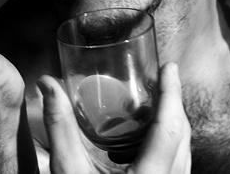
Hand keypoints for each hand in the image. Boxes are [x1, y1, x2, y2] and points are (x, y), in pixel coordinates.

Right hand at [38, 63, 190, 173]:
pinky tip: (138, 146)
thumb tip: (47, 86)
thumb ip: (60, 128)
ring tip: (146, 110)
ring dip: (168, 125)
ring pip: (182, 152)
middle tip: (157, 81)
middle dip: (171, 103)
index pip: (171, 125)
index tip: (169, 67)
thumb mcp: (68, 173)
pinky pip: (175, 166)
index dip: (172, 92)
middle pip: (182, 136)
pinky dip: (164, 146)